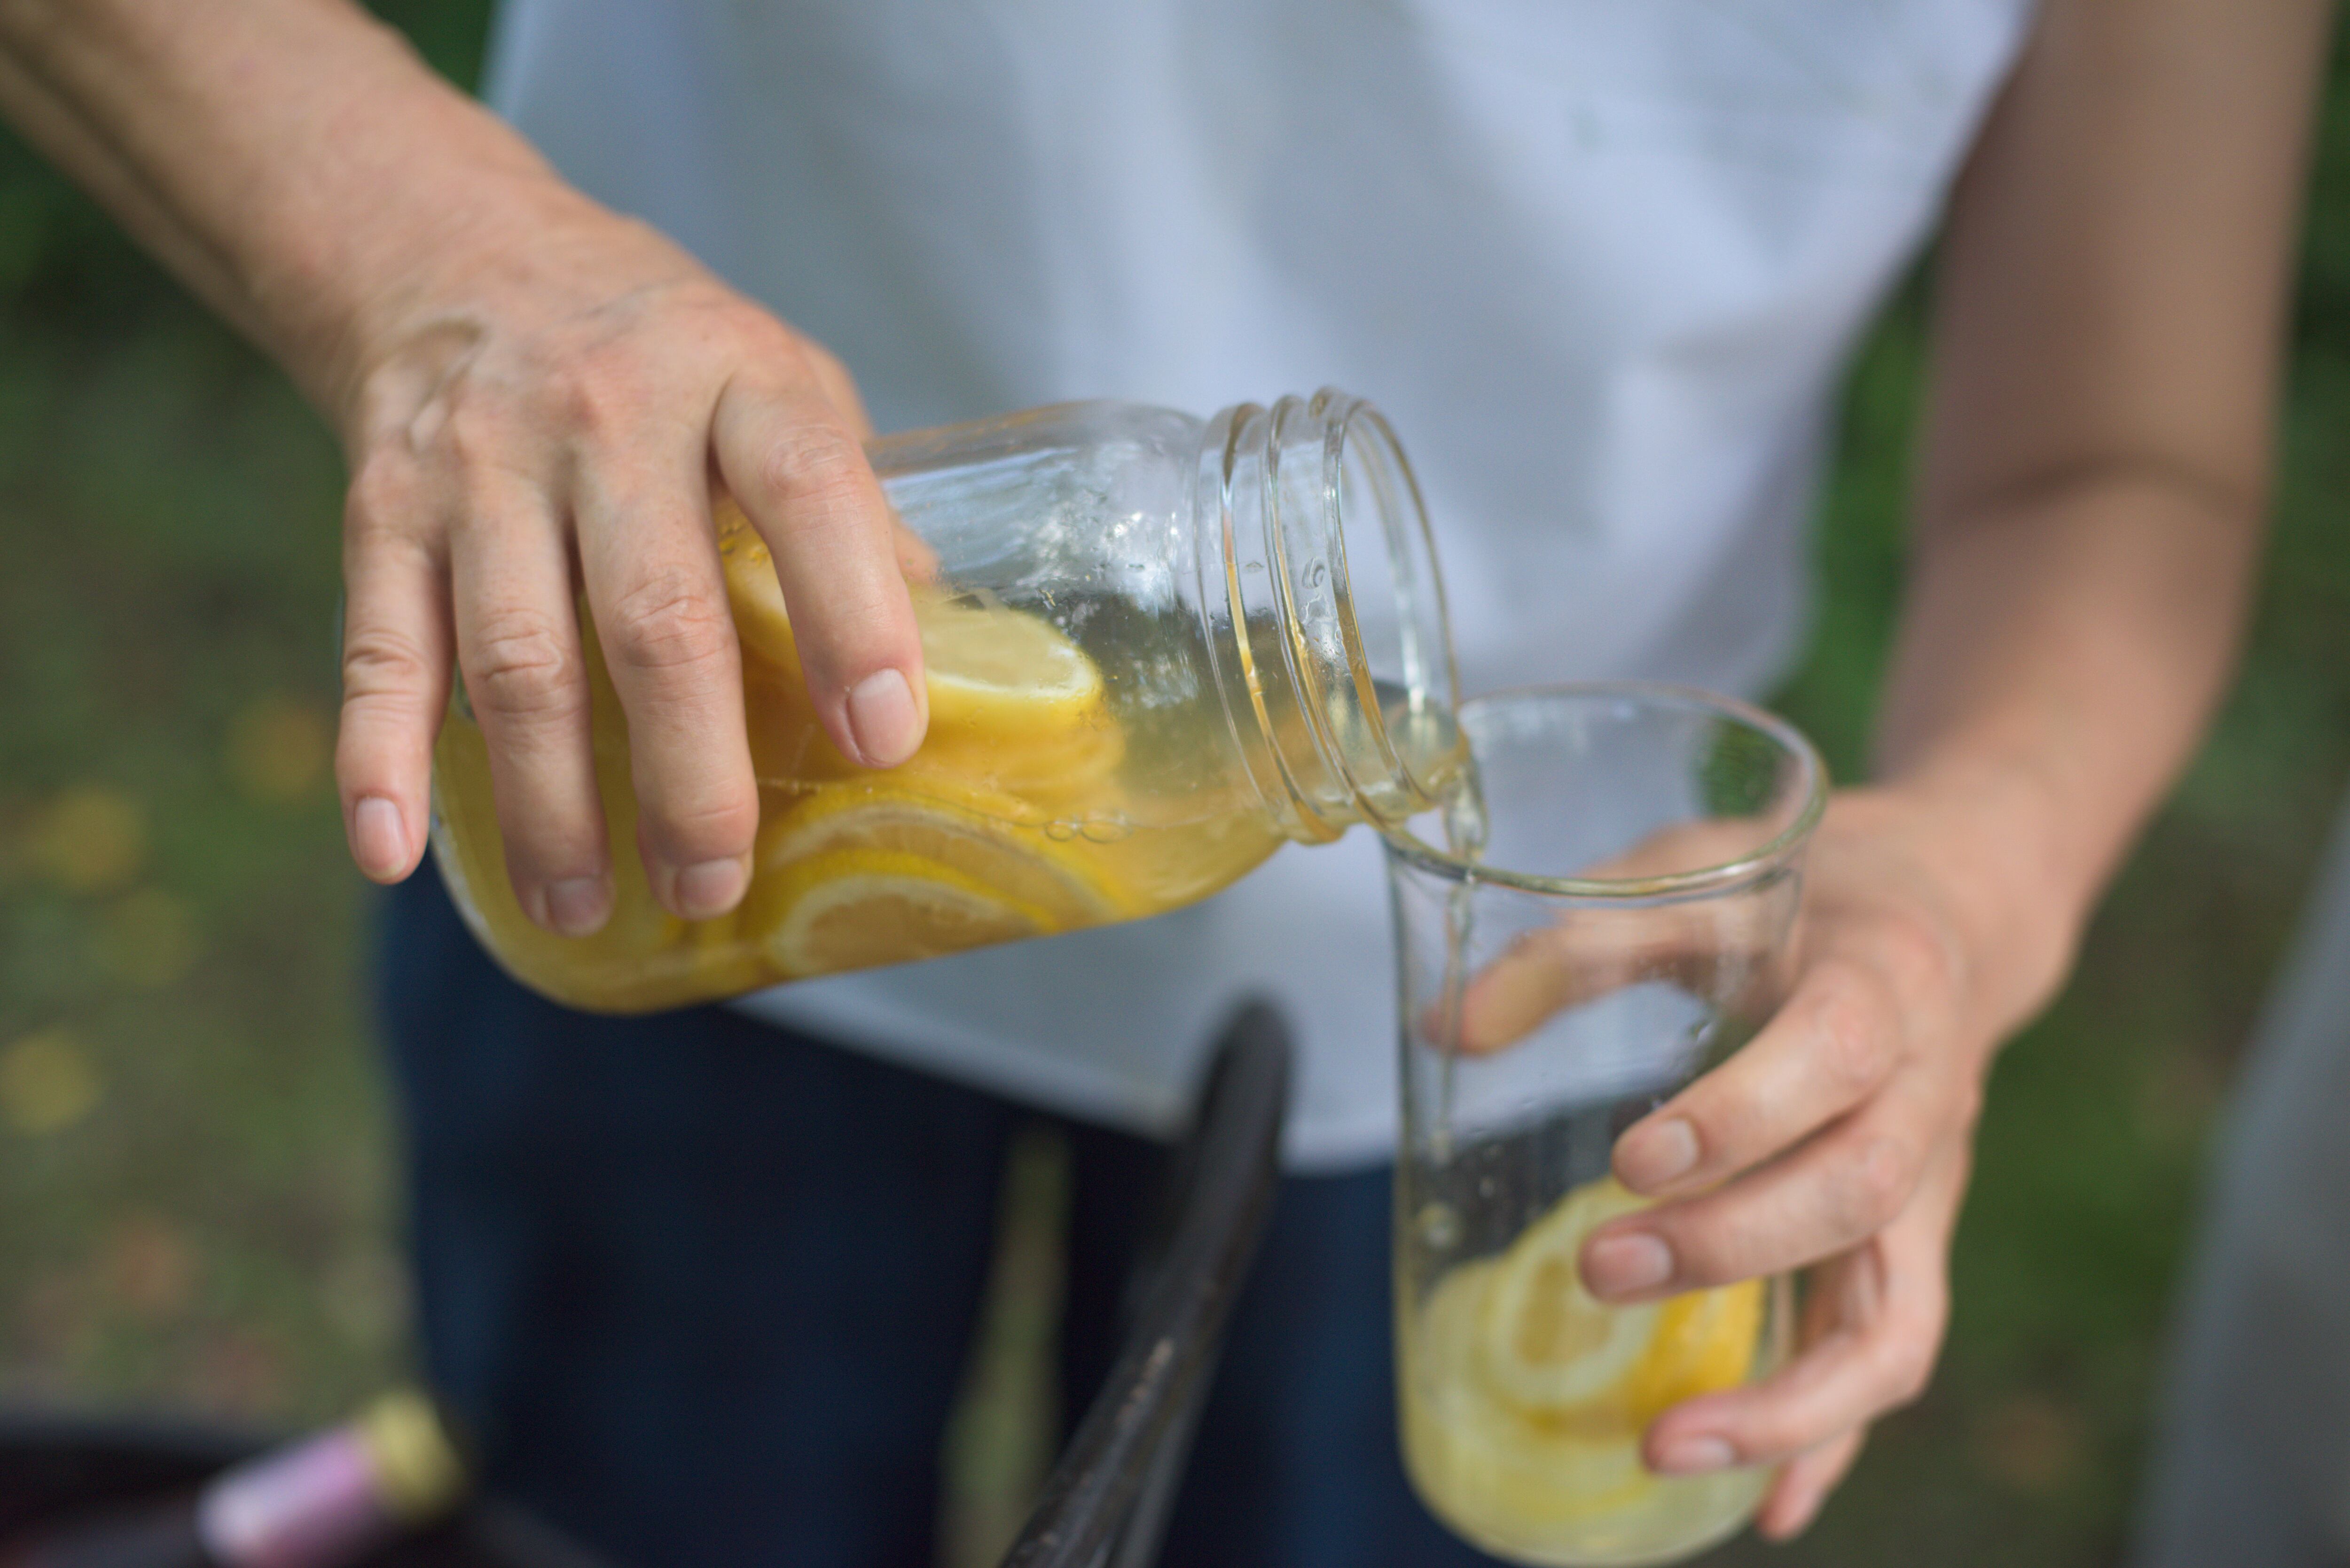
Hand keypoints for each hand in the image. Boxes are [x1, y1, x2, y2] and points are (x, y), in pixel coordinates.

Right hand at [327, 175, 924, 933]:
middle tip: (712, 885)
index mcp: (737, 379)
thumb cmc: (660, 352)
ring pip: (518, 657)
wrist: (460, 250)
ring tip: (584, 907)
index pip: (810, 486)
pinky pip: (378, 649)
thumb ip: (853, 506)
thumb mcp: (778, 383)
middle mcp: (607, 413)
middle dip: (688, 771)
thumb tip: (949, 652)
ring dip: (548, 803)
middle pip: (655, 614)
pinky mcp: (382, 509)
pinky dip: (377, 759)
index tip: (884, 737)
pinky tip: (393, 855)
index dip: (854, 614)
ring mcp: (483, 464)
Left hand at [1569, 786, 2063, 1535]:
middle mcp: (1926, 1095)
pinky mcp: (1911, 1244)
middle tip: (1599, 1271)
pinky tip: (1760, 1511)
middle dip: (1731, 1247)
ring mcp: (1929, 1187)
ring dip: (1792, 1397)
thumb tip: (1444, 1027)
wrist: (1951, 905)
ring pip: (1897, 1316)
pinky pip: (1890, 1354)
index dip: (1745, 1117)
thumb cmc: (1805, 887)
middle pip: (1859, 1193)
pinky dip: (1830, 1437)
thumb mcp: (1698, 870)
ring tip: (1666, 1446)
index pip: (1837, 1056)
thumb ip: (1581, 940)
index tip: (1633, 1160)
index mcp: (1883, 982)